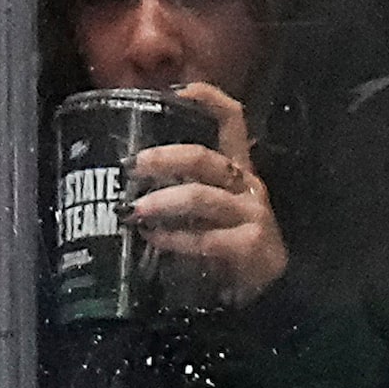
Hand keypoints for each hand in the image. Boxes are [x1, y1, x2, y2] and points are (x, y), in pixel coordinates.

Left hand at [128, 82, 288, 305]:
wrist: (265, 297)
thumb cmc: (226, 251)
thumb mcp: (203, 216)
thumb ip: (175, 197)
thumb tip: (123, 189)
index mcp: (236, 170)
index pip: (231, 121)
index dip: (208, 99)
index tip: (176, 90)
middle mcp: (246, 186)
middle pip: (206, 157)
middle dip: (166, 157)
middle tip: (131, 165)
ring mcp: (252, 214)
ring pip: (204, 196)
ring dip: (163, 201)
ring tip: (132, 209)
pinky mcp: (251, 245)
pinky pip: (208, 238)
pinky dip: (177, 238)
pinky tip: (154, 239)